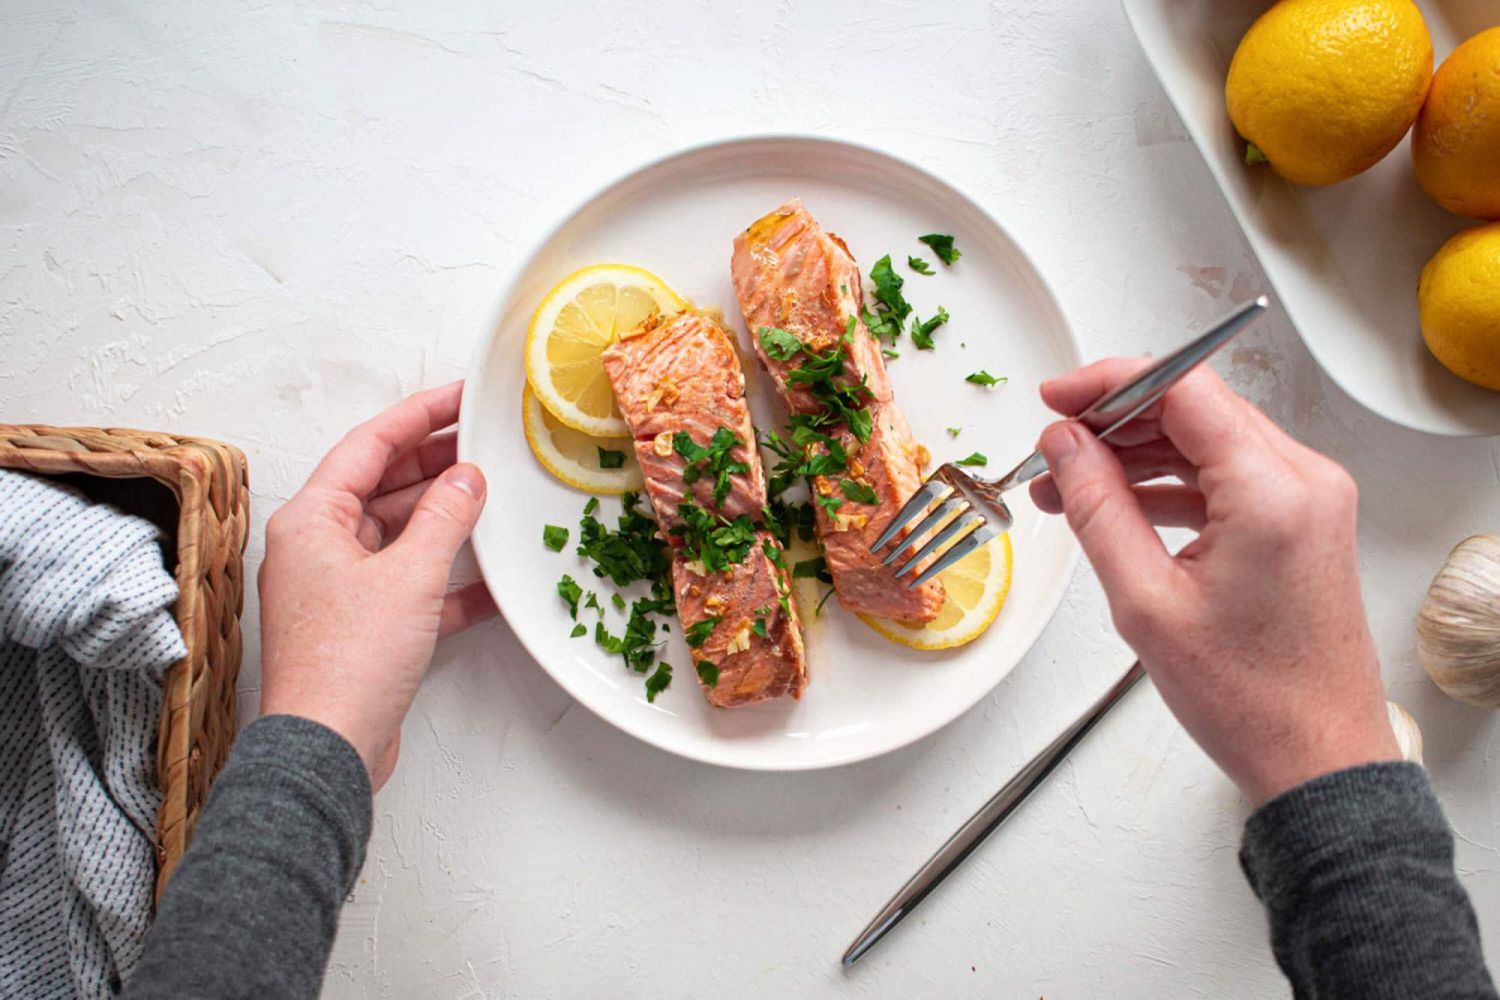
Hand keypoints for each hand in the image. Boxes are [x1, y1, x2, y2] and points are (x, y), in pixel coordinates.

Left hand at [258, 381, 496, 789]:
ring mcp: (339, 588)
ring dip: (446, 520)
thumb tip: (467, 478)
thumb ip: (445, 518)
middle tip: (486, 442)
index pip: (369, 445)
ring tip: (494, 498)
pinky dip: (449, 580)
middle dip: (436, 465)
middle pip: (383, 486)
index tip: (460, 395)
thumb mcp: (409, 577)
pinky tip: (492, 579)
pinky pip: (412, 586)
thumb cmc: (348, 663)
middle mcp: (319, 547)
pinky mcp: (363, 627)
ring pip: (400, 534)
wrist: (328, 749)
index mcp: (312, 520)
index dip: (419, 414)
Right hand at [1029, 360, 1398, 804]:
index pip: (1182, 386)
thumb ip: (1097, 508)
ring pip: (1206, 441)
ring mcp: (1309, 500)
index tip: (1056, 399)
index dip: (1108, 382)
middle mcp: (1304, 480)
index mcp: (1273, 491)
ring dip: (1136, 453)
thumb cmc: (1249, 698)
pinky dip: (1168, 483)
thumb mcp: (1145, 602)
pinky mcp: (1301, 523)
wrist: (1317, 757)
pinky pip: (1225, 477)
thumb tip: (1063, 446)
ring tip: (1068, 484)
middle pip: (1194, 407)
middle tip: (1052, 448)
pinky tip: (1116, 505)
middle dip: (1115, 419)